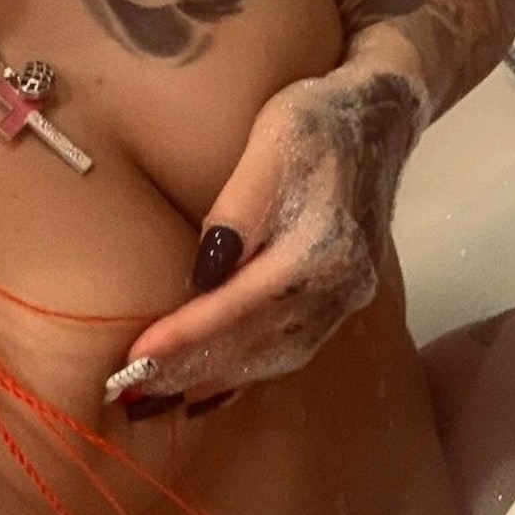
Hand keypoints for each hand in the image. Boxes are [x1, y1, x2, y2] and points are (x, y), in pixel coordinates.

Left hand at [105, 69, 427, 416]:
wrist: (381, 117)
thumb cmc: (314, 120)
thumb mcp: (270, 143)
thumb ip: (238, 208)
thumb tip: (204, 271)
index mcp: (319, 246)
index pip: (239, 304)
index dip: (187, 333)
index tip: (137, 355)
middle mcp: (339, 284)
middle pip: (256, 342)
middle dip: (191, 370)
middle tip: (132, 392)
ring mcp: (347, 298)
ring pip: (276, 356)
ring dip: (216, 381)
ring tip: (160, 396)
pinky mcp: (343, 299)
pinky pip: (294, 350)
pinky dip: (249, 374)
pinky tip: (211, 390)